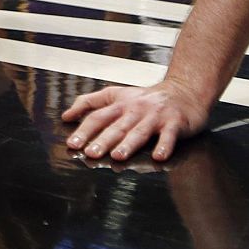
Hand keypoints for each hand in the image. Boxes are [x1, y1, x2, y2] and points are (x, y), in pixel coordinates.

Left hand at [61, 79, 208, 161]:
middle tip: (90, 153)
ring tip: (117, 156)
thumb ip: (89, 103)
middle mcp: (135, 110)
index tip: (72, 143)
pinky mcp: (175, 123)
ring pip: (140, 131)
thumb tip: (65, 116)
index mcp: (119, 105)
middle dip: (103, 141)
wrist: (183, 91)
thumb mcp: (115, 95)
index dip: (84, 130)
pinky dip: (164, 146)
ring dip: (128, 144)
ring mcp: (155, 116)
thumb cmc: (146, 98)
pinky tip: (158, 157)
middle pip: (117, 126)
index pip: (98, 117)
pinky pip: (169, 135)